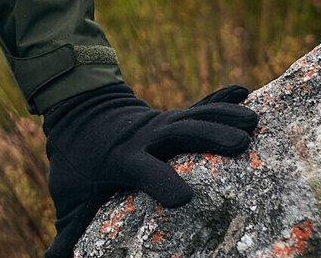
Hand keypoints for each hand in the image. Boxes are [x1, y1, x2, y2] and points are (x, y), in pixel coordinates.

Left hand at [40, 82, 258, 257]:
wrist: (77, 111)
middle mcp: (144, 137)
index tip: (183, 199)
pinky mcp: (171, 117)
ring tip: (254, 120)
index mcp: (120, 158)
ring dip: (223, 117)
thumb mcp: (67, 193)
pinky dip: (220, 99)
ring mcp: (159, 123)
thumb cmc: (74, 162)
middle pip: (178, 134)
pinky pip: (199, 106)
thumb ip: (67, 229)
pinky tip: (243, 91)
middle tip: (240, 144)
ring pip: (193, 116)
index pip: (142, 170)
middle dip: (208, 137)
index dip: (160, 182)